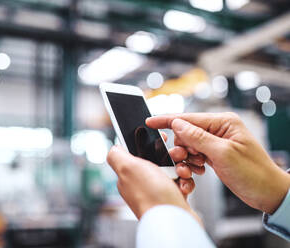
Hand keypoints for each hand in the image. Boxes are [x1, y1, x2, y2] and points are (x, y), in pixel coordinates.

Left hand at [107, 146, 201, 223]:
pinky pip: (181, 183)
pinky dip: (186, 182)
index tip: (160, 139)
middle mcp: (142, 183)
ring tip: (181, 173)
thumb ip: (116, 155)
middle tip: (177, 156)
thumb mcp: (127, 168)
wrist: (173, 221)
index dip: (148, 143)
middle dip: (170, 156)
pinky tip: (184, 186)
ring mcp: (157, 190)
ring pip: (172, 169)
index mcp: (128, 175)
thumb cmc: (151, 196)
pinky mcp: (172, 197)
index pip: (136, 152)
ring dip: (180, 168)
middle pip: (157, 159)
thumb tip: (113, 148)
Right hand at [147, 112, 289, 213]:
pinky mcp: (215, 154)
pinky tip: (199, 171)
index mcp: (224, 122)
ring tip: (194, 169)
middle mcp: (219, 129)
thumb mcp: (223, 154)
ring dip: (187, 158)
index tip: (150, 122)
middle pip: (186, 133)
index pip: (189, 118)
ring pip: (188, 145)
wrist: (268, 193)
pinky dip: (192, 164)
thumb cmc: (254, 172)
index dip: (167, 120)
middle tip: (183, 160)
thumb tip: (177, 124)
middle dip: (180, 148)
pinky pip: (195, 154)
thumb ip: (198, 137)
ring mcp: (216, 142)